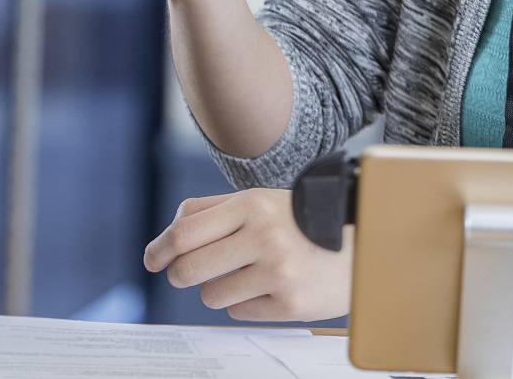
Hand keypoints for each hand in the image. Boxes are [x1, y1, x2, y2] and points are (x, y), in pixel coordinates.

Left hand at [142, 190, 352, 321]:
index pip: (184, 232)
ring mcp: (278, 273)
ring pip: (211, 295)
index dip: (159, 249)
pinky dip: (246, 303)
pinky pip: (240, 312)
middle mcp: (263, 237)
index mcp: (250, 205)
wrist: (360, 244)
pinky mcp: (291, 304)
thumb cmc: (298, 222)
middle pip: (189, 268)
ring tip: (243, 277)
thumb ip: (210, 210)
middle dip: (179, 275)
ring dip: (218, 290)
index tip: (152, 259)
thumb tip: (170, 231)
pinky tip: (268, 289)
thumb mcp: (257, 201)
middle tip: (183, 276)